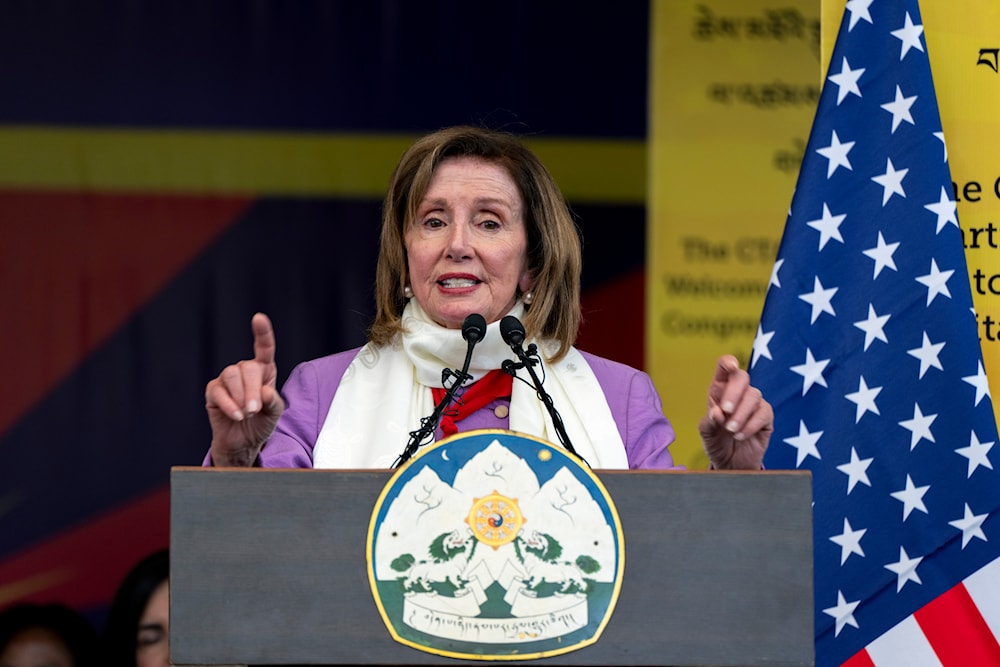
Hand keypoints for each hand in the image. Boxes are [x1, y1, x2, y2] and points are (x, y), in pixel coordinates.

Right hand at [205, 313, 283, 465]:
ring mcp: (227, 380)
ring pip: (231, 376)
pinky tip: (236, 416)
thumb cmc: (261, 424)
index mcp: (264, 371)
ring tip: (246, 414)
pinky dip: (229, 405)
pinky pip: (218, 391)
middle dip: (252, 390)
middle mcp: (245, 371)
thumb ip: (274, 402)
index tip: (258, 318)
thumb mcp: (275, 415)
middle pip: (247, 367)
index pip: (264, 348)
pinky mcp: (213, 391)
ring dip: (241, 397)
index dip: (262, 333)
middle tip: (255, 410)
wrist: (243, 443)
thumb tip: (265, 392)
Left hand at [697, 355, 772, 469]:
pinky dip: (751, 424)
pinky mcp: (766, 417)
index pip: (724, 369)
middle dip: (733, 393)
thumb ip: (709, 421)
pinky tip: (740, 436)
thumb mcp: (706, 433)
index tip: (731, 366)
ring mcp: (753, 404)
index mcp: (719, 390)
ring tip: (731, 431)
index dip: (728, 362)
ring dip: (741, 414)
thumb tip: (717, 412)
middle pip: (742, 378)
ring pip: (754, 396)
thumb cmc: (716, 443)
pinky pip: (764, 413)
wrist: (730, 464)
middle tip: (725, 411)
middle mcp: (738, 393)